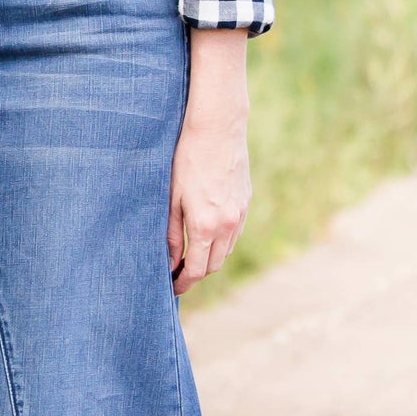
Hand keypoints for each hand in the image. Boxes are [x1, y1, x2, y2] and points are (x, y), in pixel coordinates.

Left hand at [168, 28, 250, 293]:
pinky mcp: (246, 201)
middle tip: (177, 275)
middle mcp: (227, 225)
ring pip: (225, 251)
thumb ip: (171, 233)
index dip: (182, 283)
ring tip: (189, 256)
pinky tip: (206, 234)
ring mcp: (240, 214)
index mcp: (205, 225)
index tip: (171, 289)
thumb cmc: (186, 157)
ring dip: (209, 258)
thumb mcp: (171, 197)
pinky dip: (220, 241)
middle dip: (195, 274)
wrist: (218, 126)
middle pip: (212, 265)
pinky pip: (234, 233)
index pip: (195, 270)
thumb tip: (170, 261)